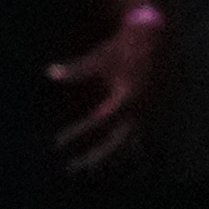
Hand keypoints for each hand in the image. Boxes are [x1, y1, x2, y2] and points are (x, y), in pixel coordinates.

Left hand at [48, 7, 162, 171]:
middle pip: (115, 144)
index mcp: (126, 98)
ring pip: (129, 146)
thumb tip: (49, 72)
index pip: (97, 124)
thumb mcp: (99, 59)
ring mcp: (149, 114)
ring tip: (91, 170)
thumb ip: (76, 70)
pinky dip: (125, 149)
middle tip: (72, 168)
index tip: (58, 142)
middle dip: (94, 158)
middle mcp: (139, 110)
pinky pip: (139, 138)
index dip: (77, 134)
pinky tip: (113, 158)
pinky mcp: (154, 113)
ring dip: (109, 158)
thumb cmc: (125, 47)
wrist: (159, 38)